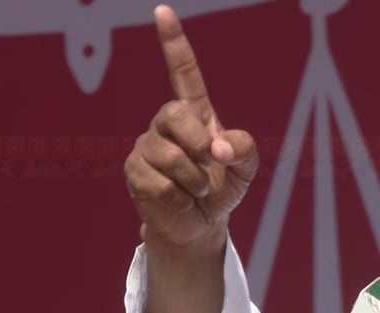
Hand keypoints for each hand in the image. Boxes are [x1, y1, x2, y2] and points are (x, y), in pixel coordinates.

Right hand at [124, 5, 258, 249]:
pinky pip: (160, 183)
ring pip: (170, 156)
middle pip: (175, 115)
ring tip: (196, 190)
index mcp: (194, 114)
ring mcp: (146, 147)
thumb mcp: (245, 169)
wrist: (199, 225)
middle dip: (197, 142)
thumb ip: (245, 149)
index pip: (182, 73)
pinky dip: (179, 197)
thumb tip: (218, 147)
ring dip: (194, 179)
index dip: (173, 43)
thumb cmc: (221, 190)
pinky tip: (179, 200)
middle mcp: (165, 124)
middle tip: (211, 163)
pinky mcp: (134, 172)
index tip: (163, 12)